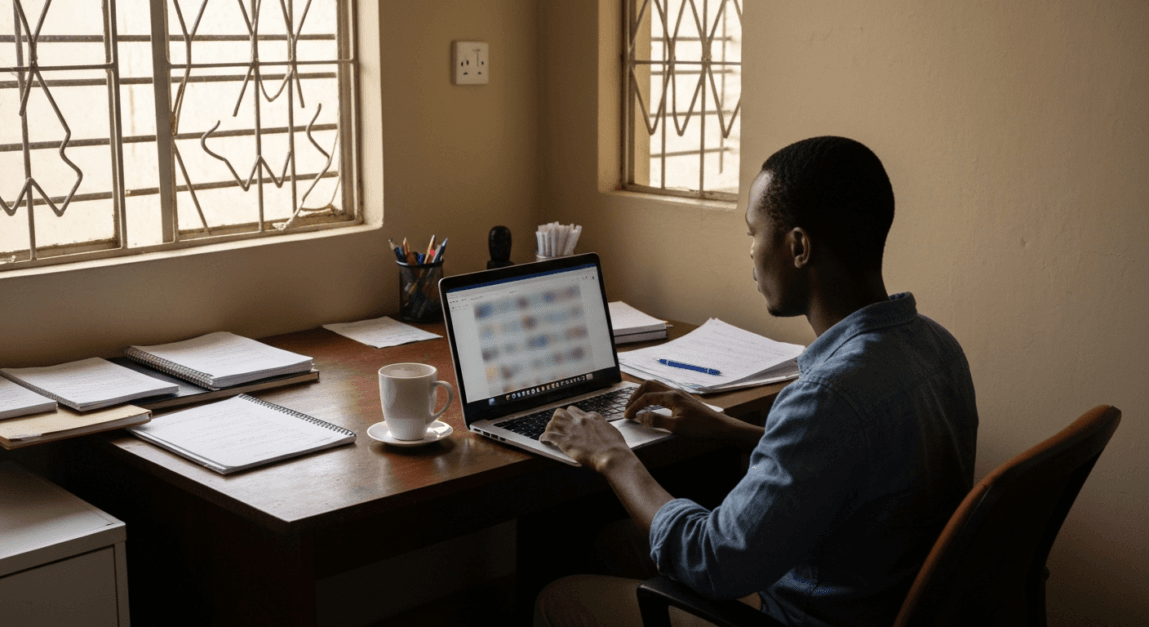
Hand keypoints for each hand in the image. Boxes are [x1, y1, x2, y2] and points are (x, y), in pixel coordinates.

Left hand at [539, 406, 635, 472]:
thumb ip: (603, 427)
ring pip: (554, 421)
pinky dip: (545, 437)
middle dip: (558, 418)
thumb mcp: (611, 430)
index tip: (571, 422)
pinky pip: (550, 436)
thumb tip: (602, 428)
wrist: (613, 456)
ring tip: (549, 432)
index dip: (572, 417)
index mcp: (592, 417)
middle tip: (557, 425)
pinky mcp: (566, 441)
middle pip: (563, 413)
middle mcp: (580, 420)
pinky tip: (543, 440)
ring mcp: (572, 430)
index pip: (577, 411)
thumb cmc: (616, 447)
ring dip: (550, 427)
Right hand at [624, 381, 762, 448]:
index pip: (646, 397)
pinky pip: (663, 392)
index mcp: (671, 396)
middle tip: (628, 406)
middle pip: (649, 385)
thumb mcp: (676, 427)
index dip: (634, 406)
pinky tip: (652, 406)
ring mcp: (679, 394)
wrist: (721, 427)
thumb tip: (640, 417)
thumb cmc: (701, 428)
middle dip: (635, 394)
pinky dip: (652, 396)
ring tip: (637, 405)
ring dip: (644, 393)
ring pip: (656, 386)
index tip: (627, 416)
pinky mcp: (683, 399)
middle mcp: (674, 391)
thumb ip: (656, 421)